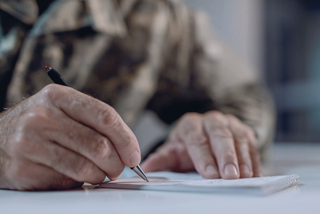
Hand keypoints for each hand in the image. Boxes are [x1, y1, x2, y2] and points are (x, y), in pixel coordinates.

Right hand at [0, 84, 140, 189]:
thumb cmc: (38, 126)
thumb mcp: (61, 110)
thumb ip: (92, 123)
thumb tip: (127, 148)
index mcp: (58, 96)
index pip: (105, 116)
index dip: (126, 138)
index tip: (134, 154)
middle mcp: (42, 116)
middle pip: (99, 145)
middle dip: (117, 162)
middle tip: (119, 168)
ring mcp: (30, 142)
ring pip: (86, 166)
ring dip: (101, 175)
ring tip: (100, 173)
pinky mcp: (24, 168)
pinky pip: (66, 181)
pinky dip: (80, 182)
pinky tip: (78, 177)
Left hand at [142, 111, 261, 178]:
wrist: (204, 135)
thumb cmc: (188, 145)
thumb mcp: (173, 151)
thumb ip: (162, 159)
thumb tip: (146, 168)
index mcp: (190, 124)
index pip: (196, 138)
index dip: (203, 156)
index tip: (209, 173)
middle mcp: (210, 120)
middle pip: (219, 135)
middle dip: (226, 156)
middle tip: (229, 175)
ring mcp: (229, 123)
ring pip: (238, 137)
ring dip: (242, 158)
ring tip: (244, 175)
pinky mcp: (244, 131)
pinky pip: (252, 144)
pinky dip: (254, 159)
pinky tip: (254, 173)